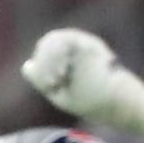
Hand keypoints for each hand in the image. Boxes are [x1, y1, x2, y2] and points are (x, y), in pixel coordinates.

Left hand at [21, 28, 139, 124]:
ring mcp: (81, 45)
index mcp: (65, 59)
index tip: (50, 85)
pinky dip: (59, 56)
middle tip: (52, 83)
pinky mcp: (89, 43)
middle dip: (44, 64)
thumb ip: (43, 80)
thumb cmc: (92, 103)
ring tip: (58, 79)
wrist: (116, 102)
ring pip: (53, 39)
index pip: (44, 52)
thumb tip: (27, 65)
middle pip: (46, 44)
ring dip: (50, 60)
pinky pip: (65, 39)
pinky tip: (63, 73)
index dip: (40, 66)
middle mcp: (72, 49)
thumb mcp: (61, 95)